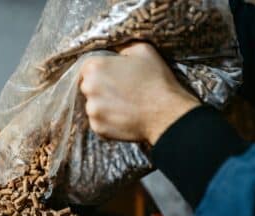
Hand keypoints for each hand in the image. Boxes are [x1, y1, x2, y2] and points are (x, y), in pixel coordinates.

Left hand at [79, 42, 199, 144]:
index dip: (102, 71)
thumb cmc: (156, 81)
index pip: (88, 67)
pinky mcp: (98, 128)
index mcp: (95, 67)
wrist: (166, 113)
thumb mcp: (143, 50)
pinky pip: (99, 123)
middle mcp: (89, 88)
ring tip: (125, 106)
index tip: (114, 76)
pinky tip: (125, 117)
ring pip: (94, 106)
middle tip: (122, 91)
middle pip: (88, 87)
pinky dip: (109, 121)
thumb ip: (123, 48)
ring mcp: (93, 110)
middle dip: (101, 88)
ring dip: (105, 106)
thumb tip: (117, 53)